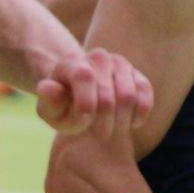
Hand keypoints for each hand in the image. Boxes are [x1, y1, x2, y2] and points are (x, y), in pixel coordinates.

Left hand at [36, 47, 152, 134]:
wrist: (81, 97)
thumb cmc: (63, 106)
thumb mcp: (50, 110)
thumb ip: (48, 102)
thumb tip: (47, 88)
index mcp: (72, 62)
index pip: (84, 77)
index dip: (85, 104)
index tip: (83, 124)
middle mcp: (98, 57)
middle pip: (107, 95)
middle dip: (103, 122)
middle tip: (99, 135)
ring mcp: (120, 63)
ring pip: (129, 96)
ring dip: (121, 121)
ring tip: (111, 131)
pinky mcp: (138, 74)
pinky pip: (146, 93)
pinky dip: (140, 114)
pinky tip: (130, 125)